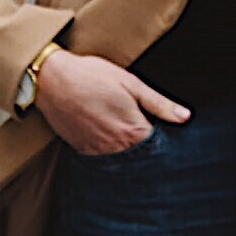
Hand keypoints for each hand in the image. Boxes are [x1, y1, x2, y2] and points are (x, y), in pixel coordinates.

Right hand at [34, 50, 189, 154]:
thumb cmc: (92, 76)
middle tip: (142, 129)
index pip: (158, 147)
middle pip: (140, 156)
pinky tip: (106, 132)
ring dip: (126, 150)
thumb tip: (185, 117)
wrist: (50, 79)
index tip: (165, 131)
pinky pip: (101, 157)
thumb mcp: (131, 84)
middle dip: (145, 147)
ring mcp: (96, 151)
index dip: (164, 139)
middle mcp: (115, 148)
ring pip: (121, 159)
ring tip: (121, 128)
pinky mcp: (80, 149)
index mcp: (132, 132)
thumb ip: (159, 103)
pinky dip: (108, 149)